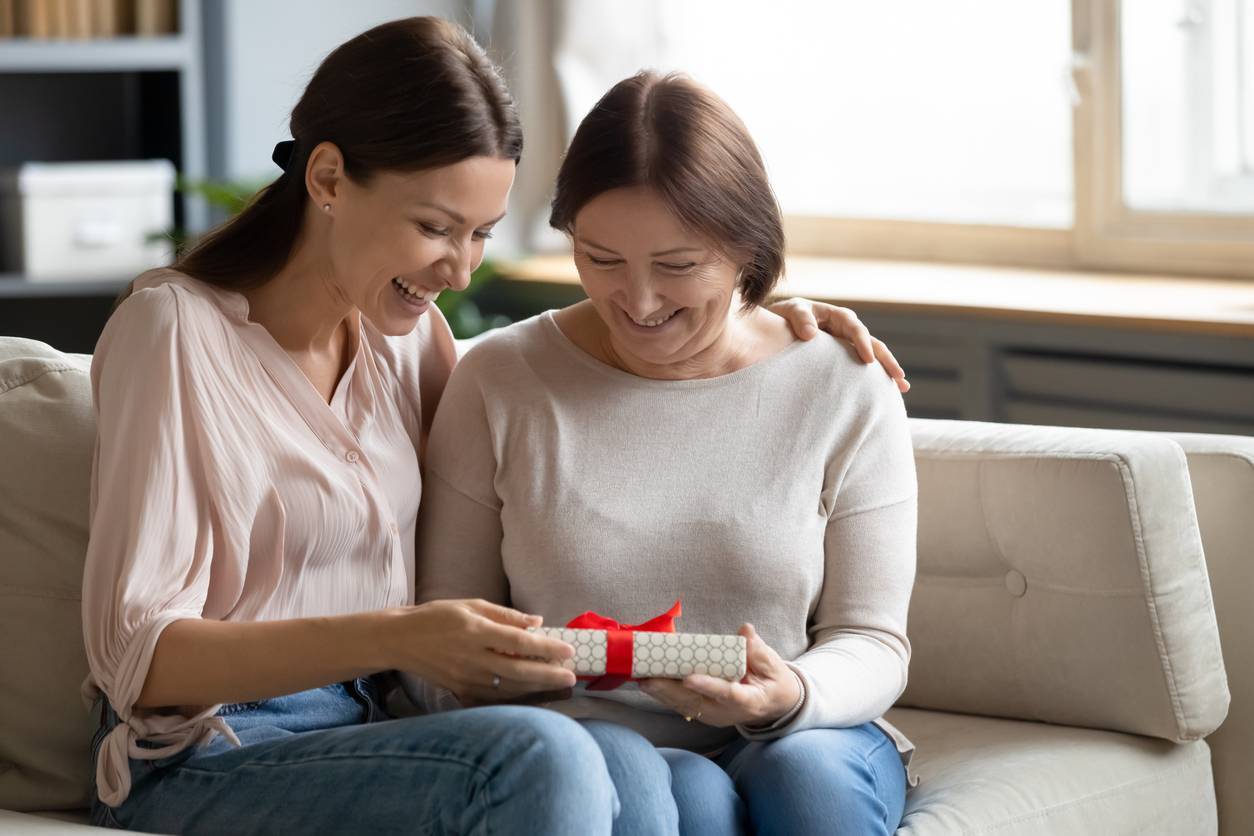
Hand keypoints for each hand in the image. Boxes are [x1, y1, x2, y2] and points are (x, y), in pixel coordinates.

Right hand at [387, 599, 576, 703]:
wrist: (400, 640)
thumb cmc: (437, 616)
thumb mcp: (471, 605)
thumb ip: (505, 615)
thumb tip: (537, 622)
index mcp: (476, 632)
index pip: (519, 643)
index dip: (546, 648)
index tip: (568, 650)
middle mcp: (472, 658)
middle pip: (518, 671)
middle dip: (548, 675)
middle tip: (572, 676)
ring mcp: (466, 679)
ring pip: (509, 689)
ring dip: (537, 688)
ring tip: (558, 684)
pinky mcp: (460, 691)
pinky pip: (493, 698)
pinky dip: (515, 697)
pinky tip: (532, 694)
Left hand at [639, 624, 800, 727]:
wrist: (774, 705)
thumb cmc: (773, 681)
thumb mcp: (773, 665)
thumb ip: (758, 650)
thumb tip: (745, 630)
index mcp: (749, 700)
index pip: (727, 694)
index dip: (708, 686)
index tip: (689, 678)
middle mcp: (727, 712)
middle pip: (696, 702)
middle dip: (670, 690)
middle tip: (648, 677)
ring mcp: (714, 715)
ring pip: (684, 705)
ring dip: (661, 693)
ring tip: (640, 679)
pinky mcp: (703, 712)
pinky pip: (681, 704)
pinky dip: (664, 694)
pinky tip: (647, 684)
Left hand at [768, 297, 909, 393]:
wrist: (777, 327)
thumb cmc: (785, 316)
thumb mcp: (791, 311)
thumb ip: (799, 318)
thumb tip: (811, 334)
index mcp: (837, 317)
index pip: (855, 328)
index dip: (862, 343)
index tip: (868, 360)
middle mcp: (847, 331)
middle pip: (872, 343)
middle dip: (886, 360)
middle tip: (899, 376)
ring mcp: (846, 346)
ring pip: (872, 357)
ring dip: (886, 371)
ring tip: (902, 387)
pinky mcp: (842, 360)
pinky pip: (859, 369)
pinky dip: (872, 379)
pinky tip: (884, 394)